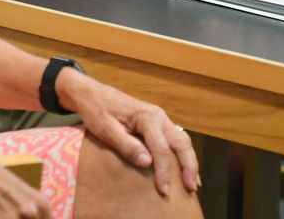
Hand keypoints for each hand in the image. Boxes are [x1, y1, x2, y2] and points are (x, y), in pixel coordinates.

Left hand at [59, 69, 198, 196]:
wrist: (91, 94)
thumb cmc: (96, 111)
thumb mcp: (106, 130)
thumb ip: (127, 145)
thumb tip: (147, 163)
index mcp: (146, 117)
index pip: (161, 148)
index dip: (164, 171)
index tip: (163, 190)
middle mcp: (158, 116)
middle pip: (181, 142)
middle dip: (189, 166)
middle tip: (191, 188)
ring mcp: (159, 118)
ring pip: (182, 139)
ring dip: (189, 160)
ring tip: (192, 182)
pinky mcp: (157, 122)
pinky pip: (175, 138)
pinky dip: (181, 153)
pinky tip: (182, 168)